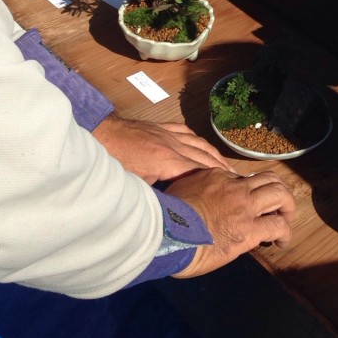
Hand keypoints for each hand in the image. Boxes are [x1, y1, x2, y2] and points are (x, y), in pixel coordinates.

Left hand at [93, 114, 232, 182]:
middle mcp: (173, 145)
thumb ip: (156, 195)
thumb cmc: (114, 163)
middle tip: (236, 179)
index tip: (230, 187)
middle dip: (221, 168)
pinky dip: (198, 140)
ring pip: (199, 143)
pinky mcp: (160, 128)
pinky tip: (203, 145)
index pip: (200, 171)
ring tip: (225, 165)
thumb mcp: (135, 186)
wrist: (100, 135)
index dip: (217, 179)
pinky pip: (186, 132)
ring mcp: (168, 134)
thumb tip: (171, 209)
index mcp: (168, 162)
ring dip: (214, 154)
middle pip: (204, 156)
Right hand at [169, 167, 295, 276]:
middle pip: (270, 179)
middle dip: (280, 192)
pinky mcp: (249, 230)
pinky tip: (282, 242)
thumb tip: (201, 200)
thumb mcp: (180, 191)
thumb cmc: (165, 217)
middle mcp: (235, 188)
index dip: (252, 191)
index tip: (251, 205)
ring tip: (286, 221)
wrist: (166, 233)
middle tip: (280, 207)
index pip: (244, 179)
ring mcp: (244, 207)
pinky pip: (277, 225)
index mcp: (217, 177)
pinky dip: (285, 233)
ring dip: (288, 208)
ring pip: (280, 195)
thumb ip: (196, 190)